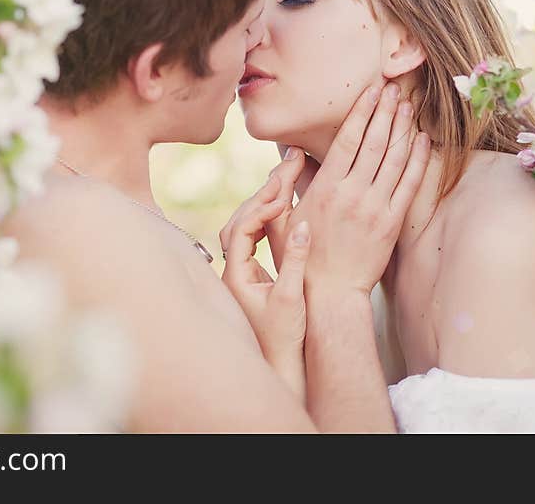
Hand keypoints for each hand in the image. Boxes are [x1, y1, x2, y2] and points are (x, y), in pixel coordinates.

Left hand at [219, 175, 311, 401]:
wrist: (279, 365)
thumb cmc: (283, 339)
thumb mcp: (292, 298)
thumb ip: (295, 261)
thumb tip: (302, 226)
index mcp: (236, 276)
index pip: (241, 230)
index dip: (261, 210)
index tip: (284, 196)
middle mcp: (233, 270)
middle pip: (240, 221)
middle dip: (262, 195)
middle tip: (285, 169)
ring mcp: (241, 271)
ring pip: (245, 225)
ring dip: (264, 202)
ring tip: (286, 178)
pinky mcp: (252, 273)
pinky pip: (255, 235)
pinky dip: (268, 218)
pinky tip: (284, 206)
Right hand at [284, 82, 430, 296]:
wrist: (330, 294)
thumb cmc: (300, 257)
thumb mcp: (279, 219)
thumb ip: (284, 184)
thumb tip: (293, 153)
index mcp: (325, 189)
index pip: (346, 141)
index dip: (360, 113)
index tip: (369, 92)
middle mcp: (352, 194)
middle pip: (373, 143)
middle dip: (384, 112)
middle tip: (393, 88)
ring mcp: (375, 208)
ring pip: (393, 159)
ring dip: (402, 129)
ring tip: (407, 105)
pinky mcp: (392, 223)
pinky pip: (408, 184)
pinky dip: (417, 160)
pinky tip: (421, 140)